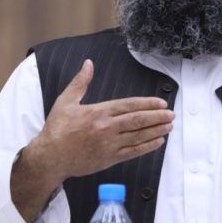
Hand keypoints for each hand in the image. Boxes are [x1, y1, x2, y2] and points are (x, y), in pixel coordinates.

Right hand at [28, 59, 174, 182]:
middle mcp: (107, 128)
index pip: (129, 106)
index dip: (148, 104)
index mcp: (98, 112)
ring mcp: (109, 145)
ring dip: (156, 131)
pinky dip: (147, 147)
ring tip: (169, 126)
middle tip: (171, 114)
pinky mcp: (109, 159)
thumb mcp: (66, 101)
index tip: (161, 103)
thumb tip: (88, 64)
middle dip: (158, 117)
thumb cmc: (57, 129)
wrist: (50, 157)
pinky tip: (158, 142)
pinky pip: (133, 152)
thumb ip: (80, 82)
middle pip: (138, 120)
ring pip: (139, 136)